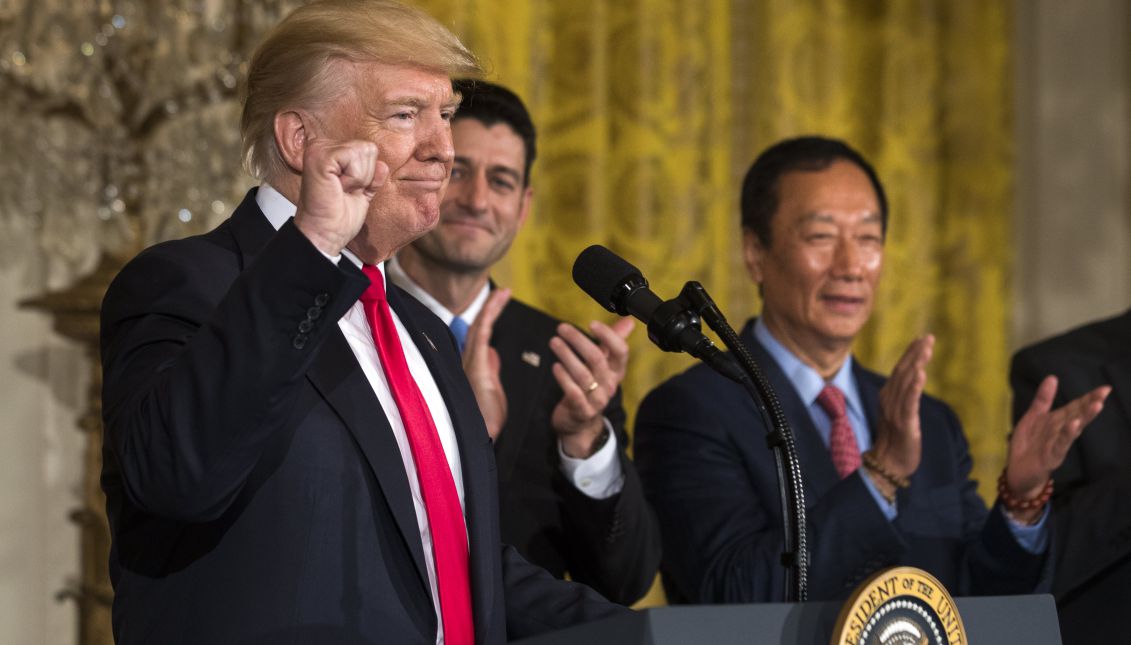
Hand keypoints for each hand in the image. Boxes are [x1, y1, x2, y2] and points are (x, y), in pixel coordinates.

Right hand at [294, 135, 388, 256]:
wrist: (326, 234)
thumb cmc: (337, 217)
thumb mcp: (362, 193)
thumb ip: (372, 177)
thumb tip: (382, 165)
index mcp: (330, 151)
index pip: (368, 150)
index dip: (366, 176)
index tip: (347, 191)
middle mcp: (321, 146)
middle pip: (369, 149)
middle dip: (363, 176)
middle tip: (343, 192)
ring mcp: (319, 149)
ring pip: (364, 152)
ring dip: (358, 179)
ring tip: (340, 190)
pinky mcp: (320, 156)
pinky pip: (354, 157)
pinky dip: (353, 178)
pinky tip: (338, 188)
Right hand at [462, 288, 510, 440]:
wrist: (482, 435)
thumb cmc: (486, 417)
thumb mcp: (493, 388)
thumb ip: (491, 369)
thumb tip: (492, 353)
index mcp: (475, 365)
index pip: (482, 334)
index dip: (490, 316)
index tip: (501, 302)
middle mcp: (469, 360)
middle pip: (479, 326)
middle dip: (491, 307)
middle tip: (504, 291)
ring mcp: (470, 362)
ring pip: (479, 327)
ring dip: (491, 308)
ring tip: (503, 293)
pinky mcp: (475, 366)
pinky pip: (481, 336)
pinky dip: (488, 319)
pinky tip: (495, 306)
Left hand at [549, 317, 634, 457]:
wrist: (581, 423)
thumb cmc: (591, 388)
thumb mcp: (604, 366)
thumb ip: (612, 342)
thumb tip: (628, 321)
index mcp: (616, 372)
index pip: (621, 352)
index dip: (609, 336)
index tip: (592, 323)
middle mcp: (609, 385)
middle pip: (597, 359)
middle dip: (579, 341)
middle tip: (562, 328)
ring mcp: (597, 400)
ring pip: (583, 374)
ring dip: (567, 355)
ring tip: (554, 342)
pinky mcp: (582, 411)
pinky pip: (574, 393)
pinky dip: (564, 378)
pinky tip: (555, 366)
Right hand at [871, 335, 934, 479]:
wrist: (888, 464)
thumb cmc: (896, 440)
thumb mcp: (898, 413)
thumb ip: (904, 396)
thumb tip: (913, 379)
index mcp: (887, 396)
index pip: (900, 370)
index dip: (910, 353)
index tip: (921, 338)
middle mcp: (889, 400)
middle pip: (902, 371)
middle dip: (915, 353)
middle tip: (928, 337)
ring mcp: (895, 411)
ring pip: (906, 383)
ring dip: (916, 364)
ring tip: (926, 349)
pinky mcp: (904, 423)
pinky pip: (909, 402)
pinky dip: (914, 387)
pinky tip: (921, 374)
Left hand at [1005, 376, 1109, 498]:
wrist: (1018, 472)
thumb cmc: (1028, 444)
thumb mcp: (1033, 417)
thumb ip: (1043, 400)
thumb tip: (1053, 377)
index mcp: (1057, 421)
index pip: (1075, 407)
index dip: (1088, 397)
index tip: (1105, 388)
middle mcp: (1061, 431)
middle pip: (1078, 415)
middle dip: (1091, 404)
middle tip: (1105, 392)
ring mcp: (1058, 444)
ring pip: (1074, 429)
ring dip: (1085, 417)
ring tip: (1096, 404)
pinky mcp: (1051, 456)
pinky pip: (1061, 444)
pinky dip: (1067, 434)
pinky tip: (1075, 425)